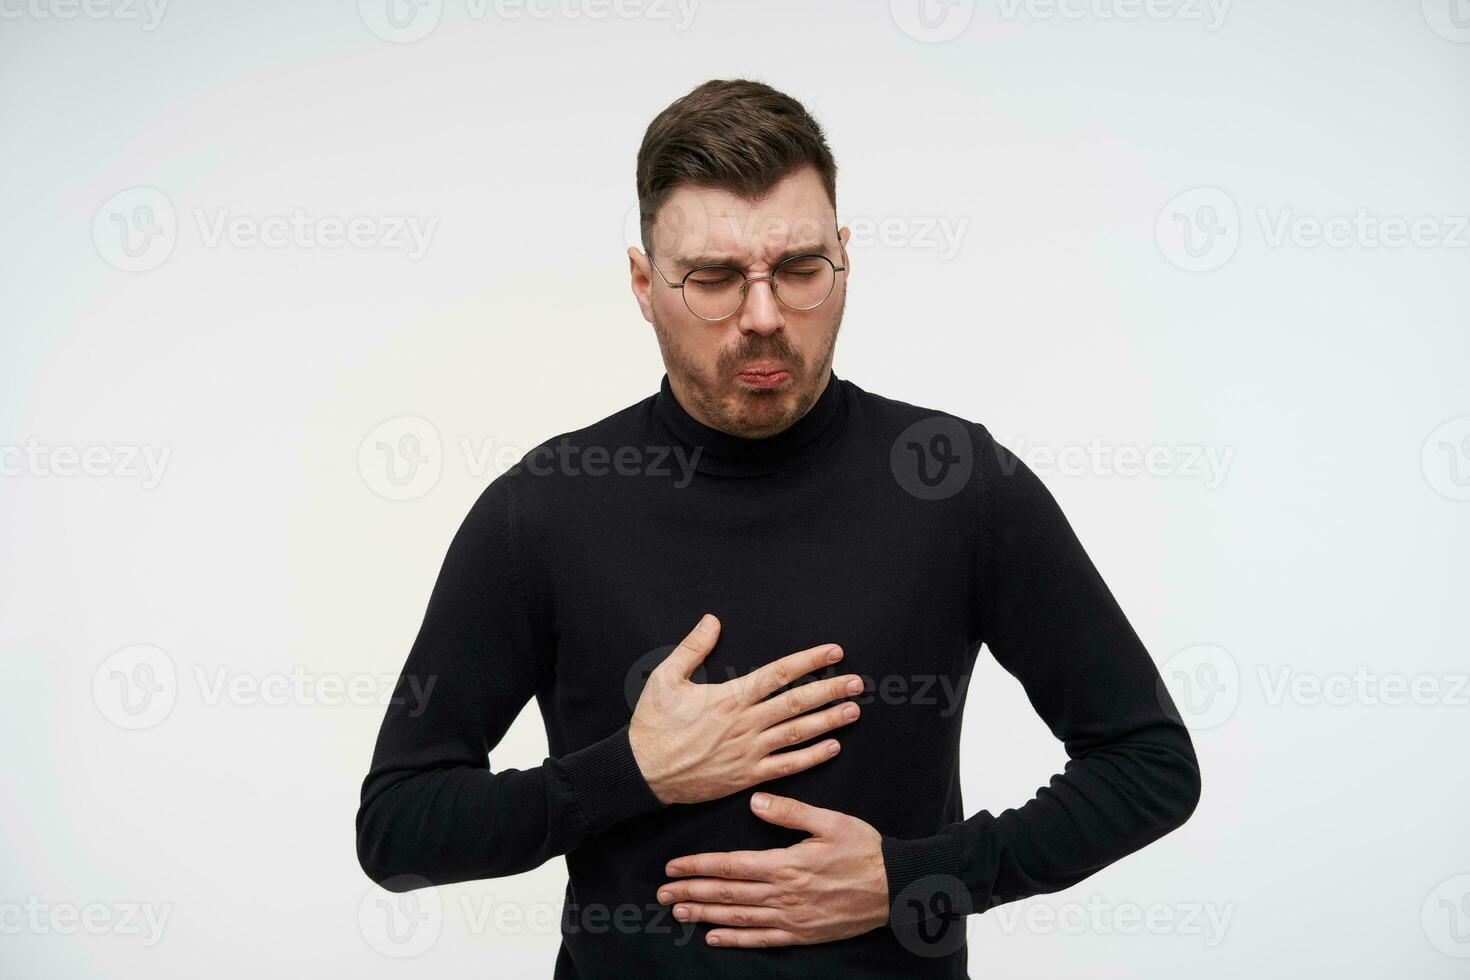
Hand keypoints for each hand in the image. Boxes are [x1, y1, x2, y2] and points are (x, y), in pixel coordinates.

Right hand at [628, 614, 863, 805]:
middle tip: (857, 682)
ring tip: (853, 710)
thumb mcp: (665, 678)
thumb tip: (712, 620)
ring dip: (829, 721)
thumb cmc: (653, 725)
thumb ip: (692, 647)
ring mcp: (749, 752)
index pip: (779, 673)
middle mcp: (745, 723)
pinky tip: (832, 746)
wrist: (641, 773)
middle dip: (830, 689)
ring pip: (798, 734)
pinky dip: (812, 757)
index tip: (833, 651)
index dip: (809, 661)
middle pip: (797, 702)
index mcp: (729, 697)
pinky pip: (787, 766)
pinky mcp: (747, 777)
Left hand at [656, 792, 890, 947]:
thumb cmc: (865, 850)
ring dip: (705, 914)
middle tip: (662, 893)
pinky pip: (762, 940)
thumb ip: (791, 812)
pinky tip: (714, 937)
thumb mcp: (830, 822)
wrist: (896, 887)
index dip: (699, 866)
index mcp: (787, 864)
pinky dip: (735, 940)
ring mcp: (792, 918)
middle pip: (727, 893)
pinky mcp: (803, 934)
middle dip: (691, 892)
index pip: (731, 866)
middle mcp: (784, 895)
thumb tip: (756, 802)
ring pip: (738, 918)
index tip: (673, 867)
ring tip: (679, 912)